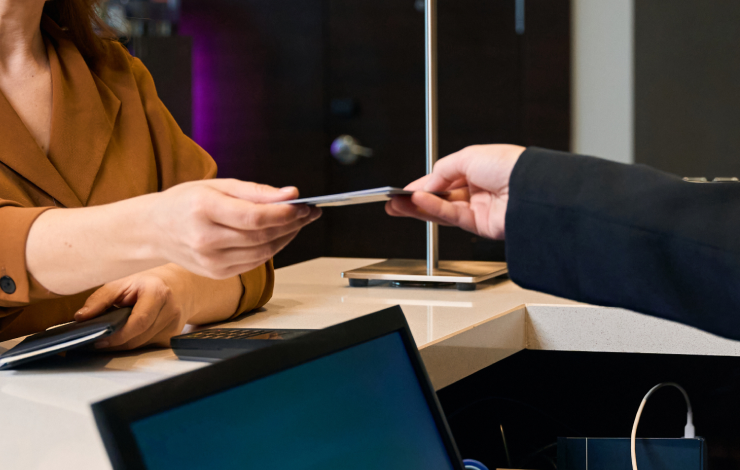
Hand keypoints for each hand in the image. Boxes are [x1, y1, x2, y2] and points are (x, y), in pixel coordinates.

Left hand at [74, 264, 232, 349]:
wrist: (180, 286)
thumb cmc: (147, 283)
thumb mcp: (123, 283)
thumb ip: (101, 299)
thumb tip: (81, 317)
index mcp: (158, 293)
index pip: (139, 321)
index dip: (118, 335)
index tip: (99, 339)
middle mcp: (171, 310)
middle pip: (139, 337)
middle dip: (117, 342)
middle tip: (99, 340)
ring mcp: (174, 326)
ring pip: (142, 345)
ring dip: (124, 343)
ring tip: (112, 335)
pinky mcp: (173, 337)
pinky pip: (148, 346)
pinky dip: (135, 342)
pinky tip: (130, 334)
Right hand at [147, 180, 320, 278]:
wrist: (154, 230)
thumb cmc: (185, 202)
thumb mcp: (217, 186)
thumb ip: (255, 192)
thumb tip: (291, 194)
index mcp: (203, 210)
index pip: (254, 218)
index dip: (284, 213)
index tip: (304, 205)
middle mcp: (205, 239)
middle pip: (261, 236)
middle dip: (292, 224)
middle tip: (309, 212)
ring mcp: (210, 261)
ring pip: (263, 252)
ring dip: (286, 237)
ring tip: (298, 222)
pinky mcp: (216, 273)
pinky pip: (254, 262)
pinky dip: (272, 248)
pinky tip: (279, 235)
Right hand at [386, 144, 524, 239]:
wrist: (531, 188)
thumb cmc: (510, 165)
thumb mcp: (468, 156)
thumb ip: (442, 170)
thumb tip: (427, 184)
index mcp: (478, 169)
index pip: (444, 179)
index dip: (423, 184)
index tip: (403, 190)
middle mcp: (478, 190)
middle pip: (440, 197)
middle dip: (415, 200)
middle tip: (393, 203)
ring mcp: (480, 208)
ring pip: (442, 210)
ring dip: (418, 207)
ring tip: (397, 206)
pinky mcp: (481, 225)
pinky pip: (451, 217)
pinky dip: (433, 210)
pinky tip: (418, 203)